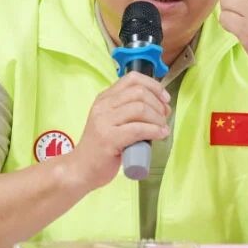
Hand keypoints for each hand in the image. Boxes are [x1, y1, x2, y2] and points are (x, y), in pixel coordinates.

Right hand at [68, 72, 171, 191]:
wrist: (82, 169)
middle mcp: (103, 106)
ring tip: (162, 129)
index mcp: (105, 98)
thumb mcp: (115, 123)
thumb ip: (131, 112)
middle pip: (139, 93)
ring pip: (140, 109)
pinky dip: (155, 131)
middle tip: (165, 118)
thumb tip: (161, 106)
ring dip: (158, 118)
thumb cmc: (103, 148)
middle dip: (158, 104)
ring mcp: (104, 121)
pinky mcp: (109, 139)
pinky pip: (138, 129)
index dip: (154, 86)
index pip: (132, 78)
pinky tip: (161, 135)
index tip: (165, 99)